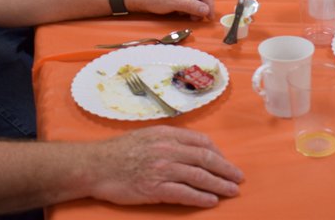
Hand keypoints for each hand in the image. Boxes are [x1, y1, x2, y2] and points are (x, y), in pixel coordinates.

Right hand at [86, 127, 242, 207]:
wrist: (95, 165)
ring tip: (232, 191)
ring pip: (199, 176)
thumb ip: (168, 139)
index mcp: (166, 134)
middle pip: (205, 158)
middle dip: (226, 168)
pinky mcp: (155, 188)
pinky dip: (201, 197)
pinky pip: (184, 193)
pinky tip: (212, 201)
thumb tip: (190, 146)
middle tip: (239, 177)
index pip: (200, 141)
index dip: (217, 152)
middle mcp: (167, 149)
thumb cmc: (118, 151)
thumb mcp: (146, 135)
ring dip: (219, 184)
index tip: (225, 161)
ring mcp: (162, 169)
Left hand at [124, 0, 214, 18]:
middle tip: (201, 19)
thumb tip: (207, 11)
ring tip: (190, 16)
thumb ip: (191, 5)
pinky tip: (184, 12)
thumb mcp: (173, 2)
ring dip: (197, 8)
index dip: (209, 4)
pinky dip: (191, 7)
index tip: (210, 17)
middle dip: (204, 7)